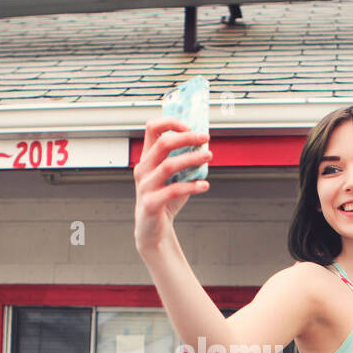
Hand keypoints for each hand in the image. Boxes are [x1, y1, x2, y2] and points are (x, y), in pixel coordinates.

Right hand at [133, 117, 211, 253]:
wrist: (153, 229)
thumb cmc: (165, 199)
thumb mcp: (174, 176)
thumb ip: (184, 160)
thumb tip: (204, 143)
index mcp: (147, 158)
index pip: (152, 128)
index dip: (171, 122)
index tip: (190, 126)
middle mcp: (143, 169)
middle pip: (163, 143)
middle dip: (187, 137)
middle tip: (205, 137)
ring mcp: (145, 186)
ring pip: (169, 165)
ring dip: (192, 159)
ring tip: (209, 156)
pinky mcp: (151, 203)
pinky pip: (173, 191)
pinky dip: (191, 186)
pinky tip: (204, 185)